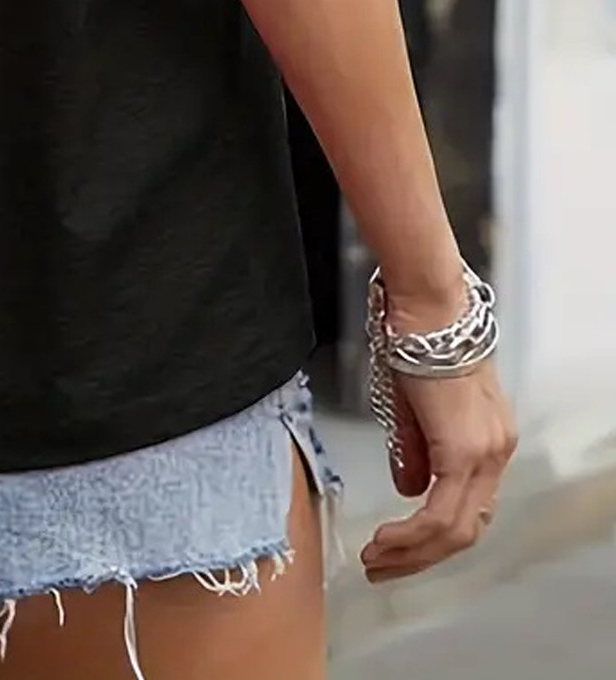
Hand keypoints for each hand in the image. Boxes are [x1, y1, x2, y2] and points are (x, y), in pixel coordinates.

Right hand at [362, 355, 516, 582]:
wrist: (425, 307)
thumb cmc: (415, 340)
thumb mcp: (411, 405)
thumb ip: (415, 451)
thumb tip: (409, 490)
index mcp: (487, 438)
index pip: (468, 507)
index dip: (433, 536)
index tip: (399, 547)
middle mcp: (496, 450)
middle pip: (465, 529)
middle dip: (420, 557)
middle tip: (384, 566)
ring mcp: (486, 453)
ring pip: (456, 531)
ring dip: (413, 553)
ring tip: (377, 557)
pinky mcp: (465, 451)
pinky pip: (439, 514)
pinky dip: (412, 536)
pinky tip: (386, 539)